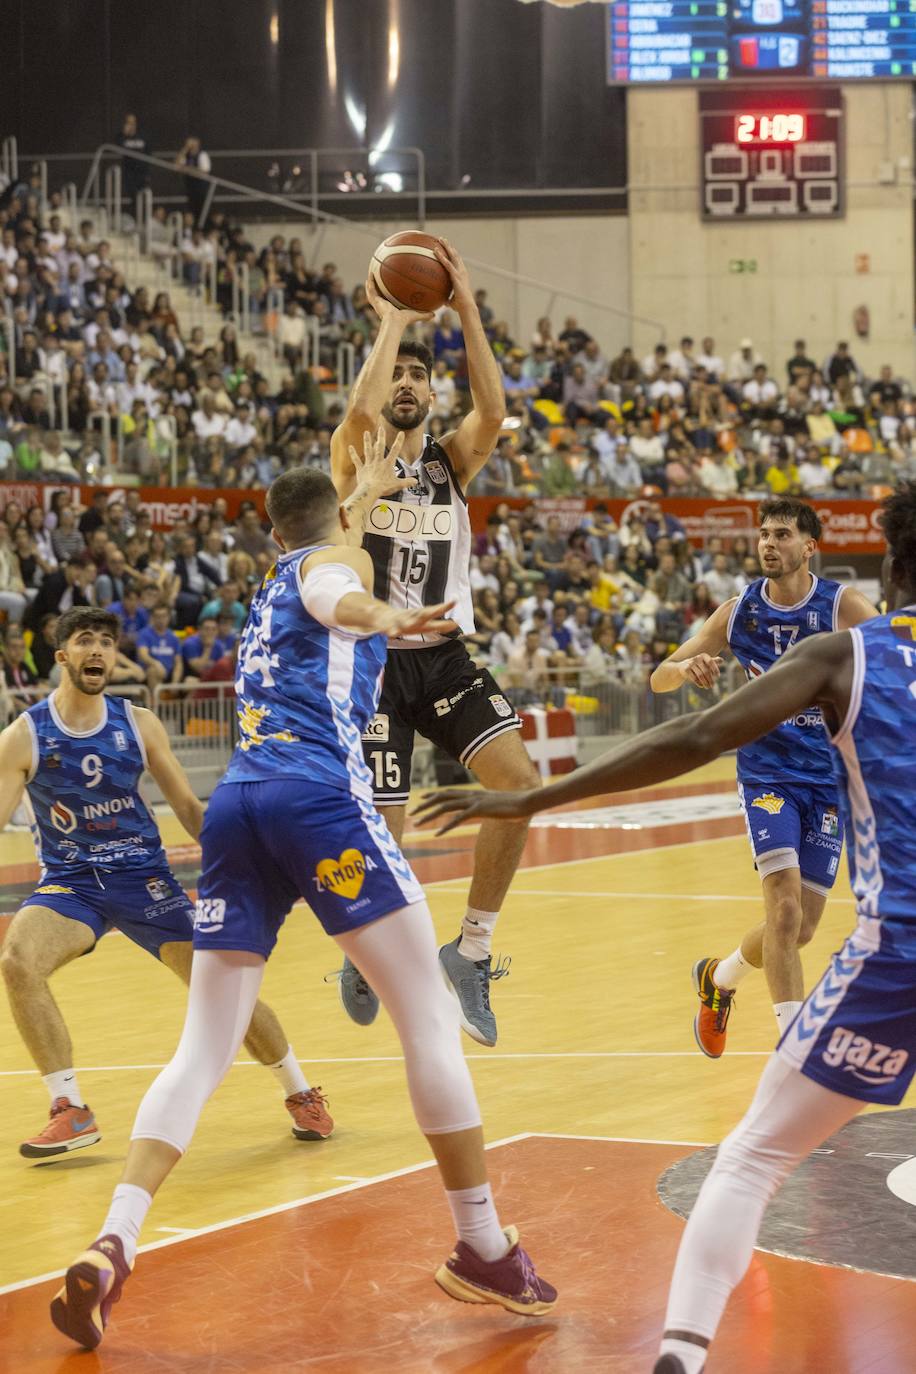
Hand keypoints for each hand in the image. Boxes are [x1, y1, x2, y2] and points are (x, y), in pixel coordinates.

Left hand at [347, 425, 413, 499]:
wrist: (370, 491)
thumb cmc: (384, 488)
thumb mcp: (398, 485)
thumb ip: (406, 482)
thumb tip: (415, 481)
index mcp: (388, 464)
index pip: (395, 450)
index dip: (399, 441)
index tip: (401, 433)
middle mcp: (378, 461)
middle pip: (379, 446)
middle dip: (381, 437)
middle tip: (381, 427)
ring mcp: (369, 464)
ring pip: (368, 450)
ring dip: (367, 441)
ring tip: (366, 432)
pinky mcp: (361, 469)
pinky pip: (357, 460)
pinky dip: (353, 454)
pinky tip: (350, 447)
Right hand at [364, 273, 433, 327]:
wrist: (394, 322)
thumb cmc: (404, 321)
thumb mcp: (416, 315)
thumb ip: (424, 315)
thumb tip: (435, 315)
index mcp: (390, 308)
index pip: (389, 298)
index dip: (388, 293)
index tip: (390, 286)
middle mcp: (382, 305)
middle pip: (379, 293)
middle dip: (379, 286)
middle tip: (379, 277)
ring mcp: (377, 302)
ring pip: (372, 290)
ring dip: (371, 282)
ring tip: (371, 273)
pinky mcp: (374, 300)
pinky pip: (370, 289)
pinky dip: (370, 282)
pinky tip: (370, 274)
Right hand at [385, 599, 457, 639]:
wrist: (383, 616)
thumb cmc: (407, 620)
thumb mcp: (423, 622)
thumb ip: (439, 625)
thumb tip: (456, 625)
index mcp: (421, 617)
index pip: (435, 611)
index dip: (444, 607)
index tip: (455, 601)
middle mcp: (412, 618)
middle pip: (423, 614)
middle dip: (430, 612)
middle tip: (440, 608)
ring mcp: (400, 621)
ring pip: (405, 621)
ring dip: (408, 622)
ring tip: (411, 624)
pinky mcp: (388, 626)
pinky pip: (389, 629)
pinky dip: (391, 631)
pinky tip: (392, 634)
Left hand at [411, 786, 535, 834]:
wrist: (526, 800)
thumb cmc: (513, 804)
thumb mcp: (495, 804)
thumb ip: (486, 806)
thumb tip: (484, 809)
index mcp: (473, 793)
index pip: (448, 792)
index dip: (433, 795)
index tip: (420, 798)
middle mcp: (470, 795)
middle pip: (441, 798)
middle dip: (424, 805)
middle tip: (410, 813)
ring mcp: (474, 802)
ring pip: (445, 807)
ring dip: (429, 816)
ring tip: (416, 824)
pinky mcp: (479, 810)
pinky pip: (458, 819)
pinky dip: (446, 826)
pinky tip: (436, 834)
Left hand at [433, 238, 472, 310]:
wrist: (466, 307)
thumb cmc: (460, 306)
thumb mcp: (452, 301)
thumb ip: (448, 299)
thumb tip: (444, 303)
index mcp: (462, 275)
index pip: (457, 262)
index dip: (452, 254)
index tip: (447, 247)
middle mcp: (462, 271)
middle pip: (455, 255)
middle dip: (449, 246)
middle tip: (442, 239)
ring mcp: (460, 272)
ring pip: (452, 256)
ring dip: (446, 246)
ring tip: (440, 239)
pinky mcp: (456, 275)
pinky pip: (447, 264)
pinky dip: (441, 257)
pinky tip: (435, 251)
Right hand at [677, 654, 724, 688]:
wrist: (683, 667)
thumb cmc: (698, 665)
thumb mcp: (705, 662)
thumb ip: (714, 661)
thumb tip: (722, 660)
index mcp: (703, 656)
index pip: (711, 662)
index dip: (715, 669)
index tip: (717, 676)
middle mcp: (697, 658)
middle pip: (706, 671)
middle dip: (710, 679)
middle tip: (712, 686)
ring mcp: (691, 663)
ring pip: (700, 675)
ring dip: (705, 682)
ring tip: (708, 687)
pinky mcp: (686, 669)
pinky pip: (694, 678)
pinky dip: (699, 683)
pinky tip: (701, 686)